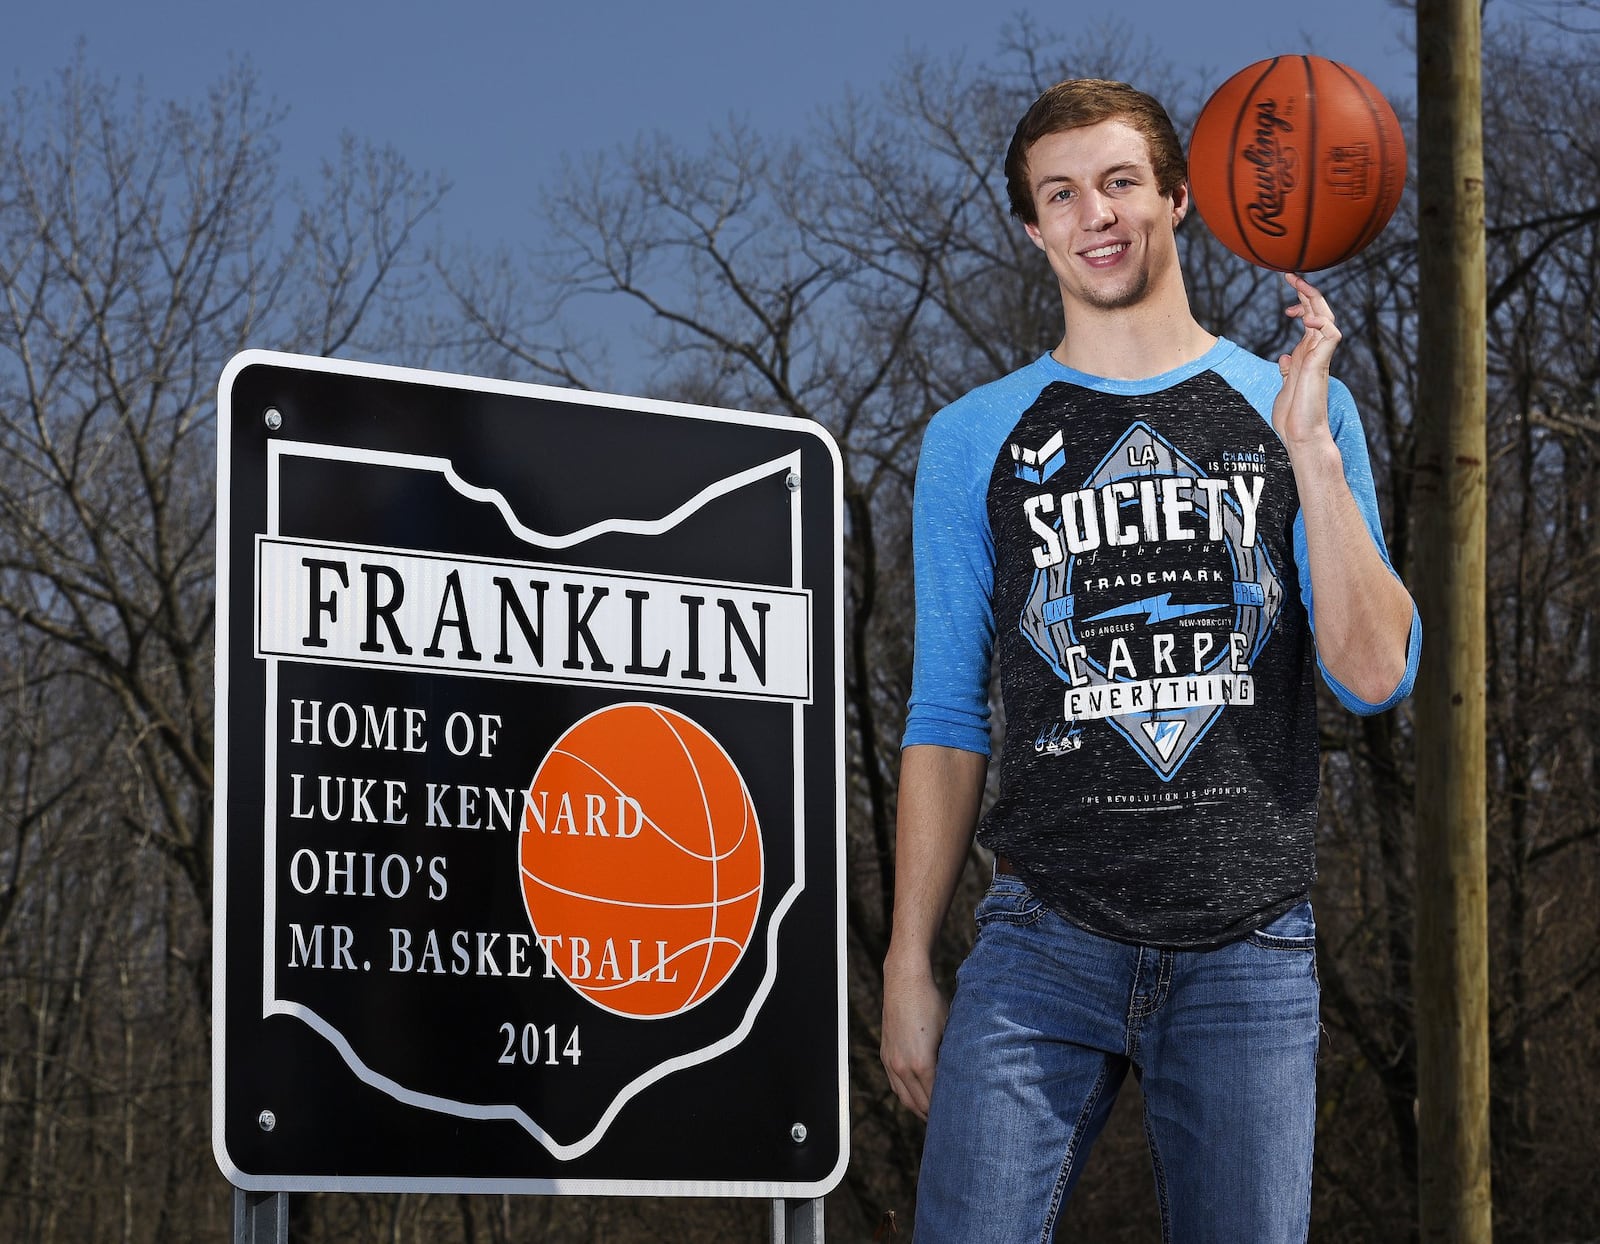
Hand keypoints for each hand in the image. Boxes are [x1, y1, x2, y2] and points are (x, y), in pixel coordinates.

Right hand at [880, 954, 948, 1120]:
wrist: (905, 981)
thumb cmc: (931, 1003)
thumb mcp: (950, 1031)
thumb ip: (953, 1058)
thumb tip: (965, 1077)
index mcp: (922, 1064)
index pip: (936, 1100)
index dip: (948, 1112)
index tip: (961, 1120)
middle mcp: (902, 1067)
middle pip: (919, 1105)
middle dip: (934, 1116)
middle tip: (952, 1125)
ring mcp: (891, 1062)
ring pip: (904, 1099)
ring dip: (919, 1109)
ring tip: (935, 1117)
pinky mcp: (885, 1055)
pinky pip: (895, 1086)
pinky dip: (907, 1096)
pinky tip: (918, 1098)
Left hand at [1272, 272, 1341, 450]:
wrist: (1300, 435)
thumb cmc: (1293, 416)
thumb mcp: (1285, 387)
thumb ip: (1288, 371)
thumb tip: (1284, 357)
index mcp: (1308, 354)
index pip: (1310, 320)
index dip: (1301, 304)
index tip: (1286, 299)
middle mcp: (1316, 352)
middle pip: (1318, 312)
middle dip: (1306, 291)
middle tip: (1289, 275)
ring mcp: (1320, 357)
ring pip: (1326, 317)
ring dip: (1312, 298)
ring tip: (1296, 283)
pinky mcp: (1322, 364)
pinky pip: (1330, 335)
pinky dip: (1321, 322)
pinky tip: (1306, 318)